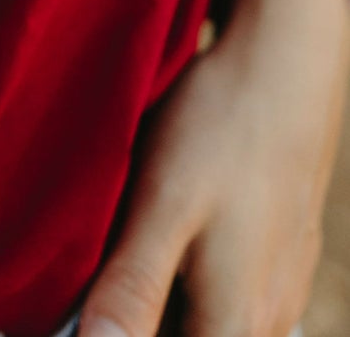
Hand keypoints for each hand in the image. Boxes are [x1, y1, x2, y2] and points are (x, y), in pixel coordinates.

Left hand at [79, 0, 349, 336]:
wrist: (287, 64)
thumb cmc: (220, 131)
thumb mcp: (162, 205)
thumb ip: (132, 287)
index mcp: (233, 324)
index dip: (120, 335)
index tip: (88, 310)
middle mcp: (267, 320)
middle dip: (141, 318)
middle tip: (96, 276)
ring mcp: (282, 287)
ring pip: (209, 320)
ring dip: (167, 300)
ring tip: (129, 246)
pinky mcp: (285, 254)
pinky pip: (232, 292)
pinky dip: (193, 276)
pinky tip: (170, 231)